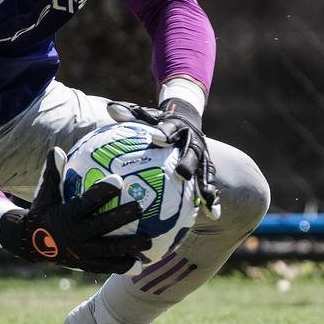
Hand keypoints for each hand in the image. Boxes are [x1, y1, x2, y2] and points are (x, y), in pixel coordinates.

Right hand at [0, 147, 148, 272]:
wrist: (31, 243)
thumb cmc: (44, 211)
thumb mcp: (45, 193)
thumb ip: (53, 173)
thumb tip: (56, 149)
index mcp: (64, 216)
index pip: (85, 202)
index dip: (101, 192)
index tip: (118, 180)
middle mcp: (73, 236)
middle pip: (101, 226)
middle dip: (122, 217)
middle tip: (141, 207)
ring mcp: (80, 253)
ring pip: (108, 249)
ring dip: (129, 246)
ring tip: (149, 241)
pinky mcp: (84, 265)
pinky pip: (106, 266)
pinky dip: (122, 265)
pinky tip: (139, 263)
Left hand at [107, 98, 220, 218]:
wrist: (185, 119)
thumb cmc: (157, 122)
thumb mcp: (145, 116)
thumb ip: (129, 114)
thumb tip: (110, 108)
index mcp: (177, 126)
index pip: (170, 127)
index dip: (164, 132)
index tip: (156, 138)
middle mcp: (193, 140)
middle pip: (192, 151)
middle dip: (189, 162)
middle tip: (182, 173)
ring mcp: (202, 155)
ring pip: (206, 169)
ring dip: (207, 185)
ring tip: (207, 200)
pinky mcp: (207, 167)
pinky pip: (208, 183)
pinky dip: (212, 199)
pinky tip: (213, 214)